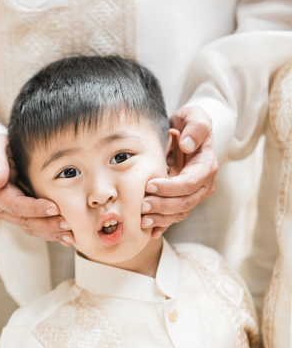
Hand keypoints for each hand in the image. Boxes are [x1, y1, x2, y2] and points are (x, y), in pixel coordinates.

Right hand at [0, 134, 74, 244]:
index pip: (14, 205)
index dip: (34, 208)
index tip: (54, 208)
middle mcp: (0, 208)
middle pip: (25, 221)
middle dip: (48, 224)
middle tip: (70, 223)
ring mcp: (11, 214)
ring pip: (32, 228)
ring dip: (52, 232)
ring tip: (72, 234)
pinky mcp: (21, 216)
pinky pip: (37, 227)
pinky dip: (52, 233)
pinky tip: (68, 237)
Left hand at [141, 105, 217, 238]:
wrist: (187, 133)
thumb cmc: (189, 123)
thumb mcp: (195, 115)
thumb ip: (195, 126)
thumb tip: (187, 144)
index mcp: (206, 166)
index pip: (190, 182)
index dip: (170, 187)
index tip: (150, 185)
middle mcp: (202, 184)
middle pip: (185, 202)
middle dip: (162, 206)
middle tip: (141, 205)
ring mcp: (193, 195)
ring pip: (179, 213)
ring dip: (160, 218)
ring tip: (141, 219)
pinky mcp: (182, 200)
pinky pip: (174, 217)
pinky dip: (162, 225)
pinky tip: (149, 231)